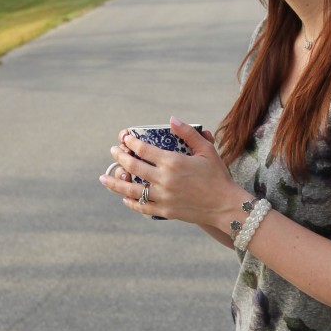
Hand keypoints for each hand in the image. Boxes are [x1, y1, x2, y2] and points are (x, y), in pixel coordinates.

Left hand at [99, 117, 240, 228]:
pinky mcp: (165, 211)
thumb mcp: (207, 150)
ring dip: (115, 182)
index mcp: (173, 162)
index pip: (143, 149)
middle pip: (133, 166)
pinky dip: (130, 202)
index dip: (130, 142)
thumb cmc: (218, 176)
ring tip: (104, 178)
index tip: (124, 137)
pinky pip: (142, 207)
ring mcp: (163, 197)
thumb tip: (171, 118)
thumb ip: (188, 133)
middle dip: (120, 157)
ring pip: (131, 189)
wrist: (226, 205)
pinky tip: (124, 197)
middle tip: (113, 151)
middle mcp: (164, 179)